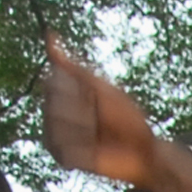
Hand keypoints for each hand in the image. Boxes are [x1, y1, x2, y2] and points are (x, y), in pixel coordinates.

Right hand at [42, 33, 159, 184]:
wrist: (143, 151)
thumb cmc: (127, 117)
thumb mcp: (101, 87)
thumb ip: (74, 67)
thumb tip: (49, 35)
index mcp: (64, 94)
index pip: (52, 82)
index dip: (76, 89)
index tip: (95, 98)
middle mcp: (55, 113)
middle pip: (53, 104)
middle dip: (81, 110)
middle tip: (100, 120)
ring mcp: (57, 135)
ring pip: (54, 124)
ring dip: (82, 129)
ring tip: (98, 136)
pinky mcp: (62, 156)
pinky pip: (61, 146)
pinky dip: (80, 147)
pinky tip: (94, 149)